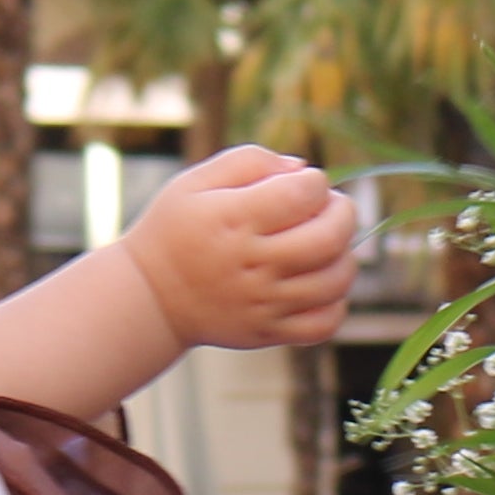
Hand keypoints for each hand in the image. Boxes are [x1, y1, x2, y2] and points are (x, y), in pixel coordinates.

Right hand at [133, 145, 355, 353]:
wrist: (149, 297)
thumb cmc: (176, 230)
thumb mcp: (195, 182)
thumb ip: (249, 162)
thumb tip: (302, 168)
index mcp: (234, 219)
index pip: (303, 194)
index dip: (316, 182)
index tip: (306, 183)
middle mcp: (252, 263)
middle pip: (329, 238)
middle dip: (343, 213)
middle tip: (332, 207)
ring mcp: (263, 303)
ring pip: (335, 281)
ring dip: (344, 255)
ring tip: (326, 244)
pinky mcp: (268, 332)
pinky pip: (325, 323)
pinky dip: (336, 301)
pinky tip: (320, 282)